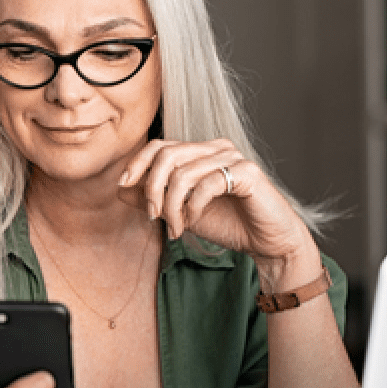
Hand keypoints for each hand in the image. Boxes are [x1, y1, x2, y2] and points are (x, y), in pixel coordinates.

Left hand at [116, 138, 316, 271]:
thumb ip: (154, 198)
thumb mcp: (181, 212)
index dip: (137, 163)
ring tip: (176, 228)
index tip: (123, 185)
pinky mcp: (248, 173)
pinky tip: (193, 221)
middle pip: (167, 154)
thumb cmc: (227, 224)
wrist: (266, 242)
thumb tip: (121, 187)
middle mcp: (216, 148)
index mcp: (200, 152)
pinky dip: (193, 206)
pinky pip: (207, 184)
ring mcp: (234, 158)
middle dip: (152, 188)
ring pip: (183, 173)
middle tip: (153, 216)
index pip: (160, 145)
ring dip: (172, 206)